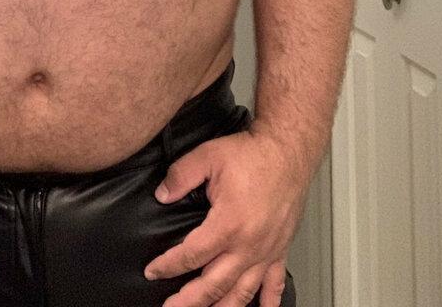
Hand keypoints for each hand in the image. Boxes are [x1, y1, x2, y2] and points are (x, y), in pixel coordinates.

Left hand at [142, 126, 308, 306]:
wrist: (287, 150)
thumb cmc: (253, 153)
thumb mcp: (207, 156)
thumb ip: (180, 176)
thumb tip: (162, 194)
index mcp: (228, 224)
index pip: (191, 255)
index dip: (168, 265)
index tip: (153, 271)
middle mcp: (248, 245)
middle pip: (214, 284)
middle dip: (189, 301)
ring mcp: (266, 251)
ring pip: (242, 293)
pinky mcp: (280, 249)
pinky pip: (274, 285)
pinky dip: (267, 303)